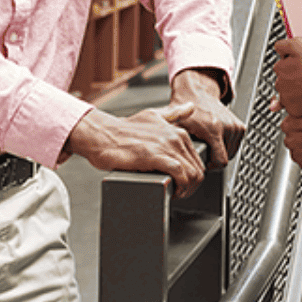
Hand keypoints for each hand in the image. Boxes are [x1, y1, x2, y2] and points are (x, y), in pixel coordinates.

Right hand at [65, 104, 205, 196]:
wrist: (103, 135)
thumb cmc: (125, 129)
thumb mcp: (153, 115)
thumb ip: (174, 114)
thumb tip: (191, 107)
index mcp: (177, 130)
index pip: (198, 159)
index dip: (193, 175)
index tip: (184, 183)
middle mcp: (175, 136)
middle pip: (197, 168)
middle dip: (192, 185)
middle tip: (181, 192)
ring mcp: (166, 146)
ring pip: (191, 173)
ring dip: (187, 189)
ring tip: (177, 194)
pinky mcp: (155, 156)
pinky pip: (179, 173)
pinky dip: (180, 186)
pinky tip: (173, 192)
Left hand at [169, 68, 244, 167]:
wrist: (196, 92)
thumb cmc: (185, 109)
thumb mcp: (176, 126)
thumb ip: (175, 142)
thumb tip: (169, 160)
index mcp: (213, 129)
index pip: (221, 161)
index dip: (211, 166)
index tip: (203, 163)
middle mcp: (227, 126)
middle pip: (226, 157)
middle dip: (215, 158)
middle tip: (203, 150)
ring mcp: (235, 126)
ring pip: (231, 152)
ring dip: (221, 151)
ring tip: (208, 143)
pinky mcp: (239, 126)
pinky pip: (235, 144)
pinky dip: (227, 145)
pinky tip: (216, 138)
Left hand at [273, 38, 301, 117]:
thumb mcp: (300, 44)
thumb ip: (284, 44)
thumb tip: (278, 48)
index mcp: (280, 67)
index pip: (282, 62)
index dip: (293, 61)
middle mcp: (279, 83)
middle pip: (284, 78)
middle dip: (293, 76)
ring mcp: (286, 98)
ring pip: (289, 92)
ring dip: (297, 90)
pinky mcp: (294, 111)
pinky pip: (295, 105)